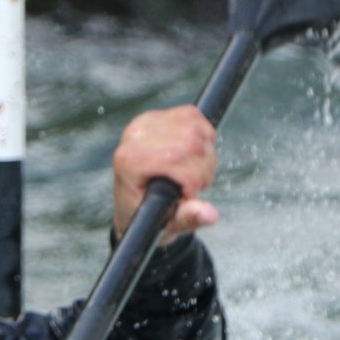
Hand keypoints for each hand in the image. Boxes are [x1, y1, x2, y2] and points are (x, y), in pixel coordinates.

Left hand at [111, 105, 219, 244]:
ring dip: (205, 154)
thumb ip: (188, 218)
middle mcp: (134, 136)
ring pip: (195, 129)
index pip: (176, 158)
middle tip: (194, 186)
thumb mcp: (166, 223)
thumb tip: (210, 214)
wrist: (135, 205)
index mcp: (129, 161)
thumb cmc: (147, 217)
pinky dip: (203, 136)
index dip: (194, 178)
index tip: (188, 195)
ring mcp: (145, 122)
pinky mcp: (158, 115)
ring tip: (193, 173)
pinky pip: (193, 116)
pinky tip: (193, 155)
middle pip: (191, 142)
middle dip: (203, 168)